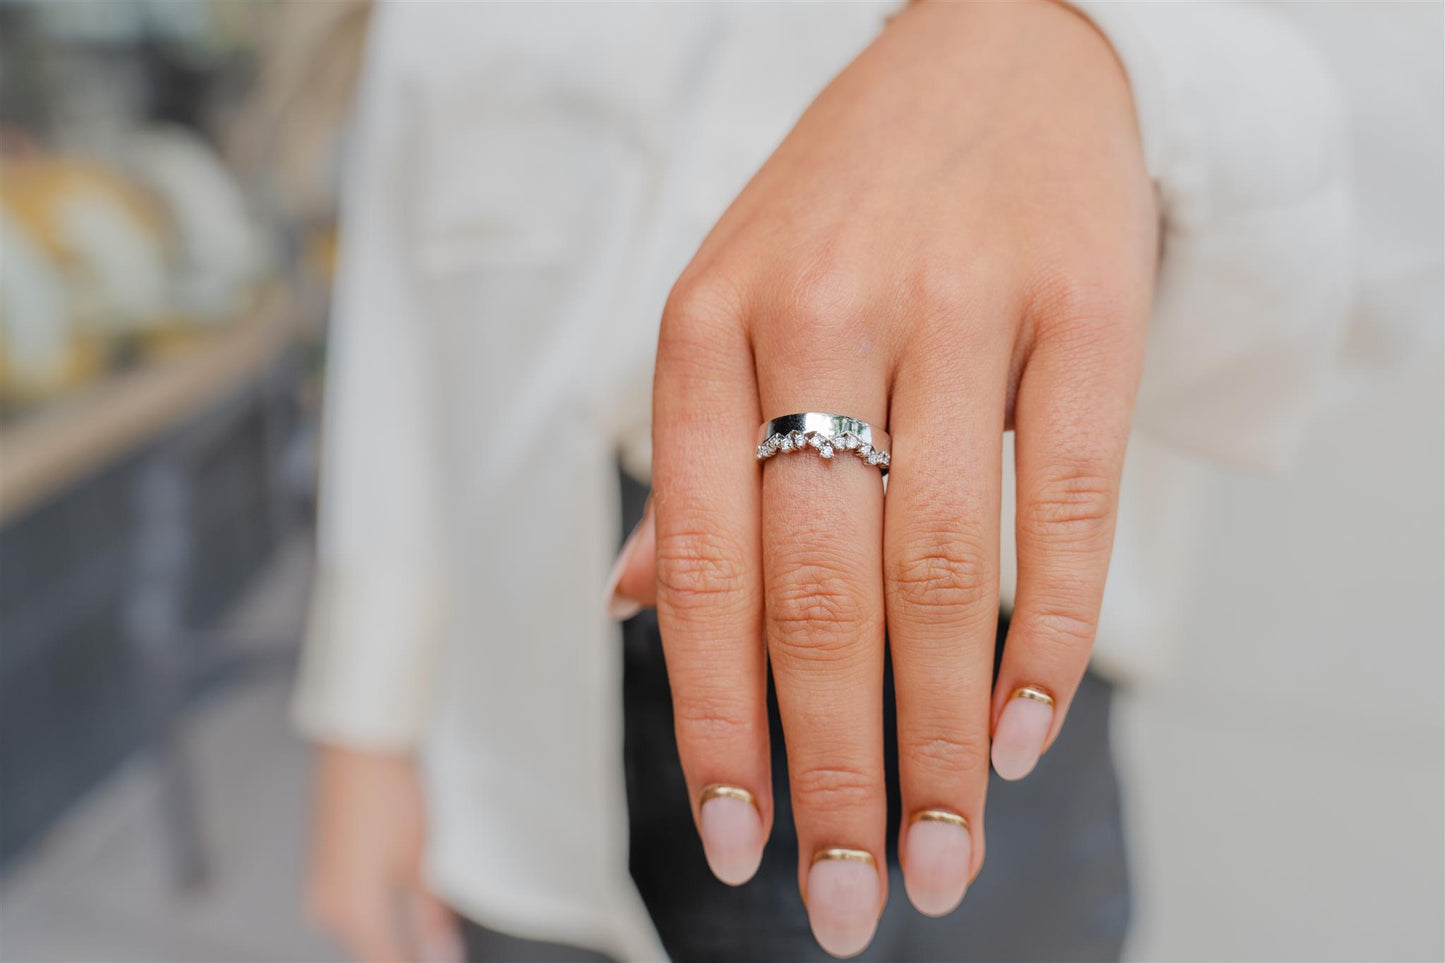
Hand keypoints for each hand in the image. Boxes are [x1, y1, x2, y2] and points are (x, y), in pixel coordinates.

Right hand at [305, 746, 461, 962]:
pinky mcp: (323, 867)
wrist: (357, 748)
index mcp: (352, 913)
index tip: (441, 960)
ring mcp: (321, 887)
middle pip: (371, 950)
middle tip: (440, 946)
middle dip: (404, 951)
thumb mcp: (420, 862)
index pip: (387, 962)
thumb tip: (441, 953)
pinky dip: (378, 912)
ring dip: (390, 934)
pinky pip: (351, 907)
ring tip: (428, 930)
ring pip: (361, 930)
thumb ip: (430, 916)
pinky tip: (403, 904)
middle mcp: (327, 908)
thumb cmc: (388, 796)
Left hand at [609, 1, 1154, 955]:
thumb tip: (639, 610)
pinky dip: (1051, 637)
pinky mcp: (1085, 305)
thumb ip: (691, 466)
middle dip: (834, 769)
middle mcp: (817, 317)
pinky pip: (1066, 502)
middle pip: (823, 593)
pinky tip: (1028, 733)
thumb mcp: (730, 308)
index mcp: (704, 328)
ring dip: (945, 740)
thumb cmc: (844, 204)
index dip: (720, 721)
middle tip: (853, 897)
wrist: (996, 51)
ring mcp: (958, 306)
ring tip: (947, 853)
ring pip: (944, 570)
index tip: (739, 842)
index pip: (707, 565)